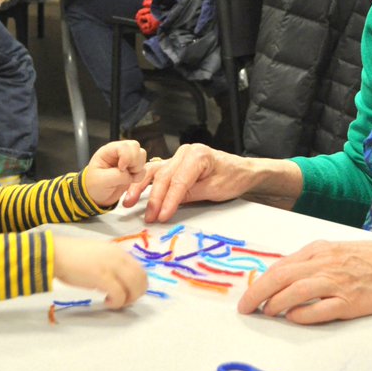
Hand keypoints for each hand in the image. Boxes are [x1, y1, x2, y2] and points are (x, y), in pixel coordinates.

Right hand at [52, 236, 147, 308]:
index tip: (127, 294)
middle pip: (142, 279)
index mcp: (119, 252)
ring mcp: (112, 266)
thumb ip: (112, 264)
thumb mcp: (99, 255)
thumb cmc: (74, 256)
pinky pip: (120, 294)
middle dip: (136, 295)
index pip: (141, 271)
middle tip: (122, 302)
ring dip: (128, 299)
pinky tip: (106, 302)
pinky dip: (117, 303)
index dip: (138, 286)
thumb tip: (121, 281)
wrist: (57, 254)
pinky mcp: (103, 277)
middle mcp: (119, 257)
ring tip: (114, 302)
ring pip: (134, 287)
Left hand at [84, 140, 146, 207]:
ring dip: (138, 168)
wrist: (98, 196)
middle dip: (134, 161)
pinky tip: (131, 180)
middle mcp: (119, 153)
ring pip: (141, 155)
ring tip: (128, 177)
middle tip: (127, 172)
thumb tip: (130, 174)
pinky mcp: (133, 168)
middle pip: (135, 147)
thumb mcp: (102, 181)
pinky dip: (140, 175)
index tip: (121, 168)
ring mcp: (127, 160)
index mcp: (108, 151)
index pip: (124, 146)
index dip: (126, 157)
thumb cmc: (94, 186)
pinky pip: (143, 167)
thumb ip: (117, 175)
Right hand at [121, 143, 254, 222]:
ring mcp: (178, 156)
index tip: (162, 217)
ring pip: (155, 172)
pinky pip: (157, 172)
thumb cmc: (233, 178)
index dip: (169, 200)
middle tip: (149, 218)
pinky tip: (133, 191)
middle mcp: (185, 152)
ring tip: (128, 202)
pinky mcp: (175, 163)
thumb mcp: (215, 189)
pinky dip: (145, 182)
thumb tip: (168, 205)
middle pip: (164, 177)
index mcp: (198, 155)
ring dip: (141, 187)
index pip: (178, 180)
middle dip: (155, 199)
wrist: (243, 171)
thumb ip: (191, 194)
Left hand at [238, 239, 371, 323]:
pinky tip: (293, 318)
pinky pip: (318, 310)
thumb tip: (282, 276)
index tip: (248, 293)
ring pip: (295, 292)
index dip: (259, 281)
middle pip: (281, 278)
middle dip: (258, 293)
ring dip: (275, 304)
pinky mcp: (349, 301)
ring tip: (268, 312)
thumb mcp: (335, 250)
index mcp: (318, 250)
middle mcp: (324, 264)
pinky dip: (301, 315)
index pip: (280, 265)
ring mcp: (337, 282)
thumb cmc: (369, 258)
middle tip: (246, 307)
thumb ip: (310, 261)